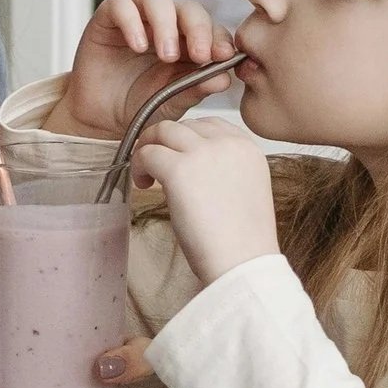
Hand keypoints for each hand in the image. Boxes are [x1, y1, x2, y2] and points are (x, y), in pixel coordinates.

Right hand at [49, 0, 238, 138]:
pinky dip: (131, 21)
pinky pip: (120, 5)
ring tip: (167, 55)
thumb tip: (225, 78)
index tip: (224, 56)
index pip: (210, 26)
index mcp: (187, 40)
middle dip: (198, 28)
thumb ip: (198, 88)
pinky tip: (138, 46)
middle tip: (200, 55)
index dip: (219, 37)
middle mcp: (164, 23)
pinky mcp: (107, 18)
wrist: (103, 118)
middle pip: (187, 7)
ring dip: (166, 22)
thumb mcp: (174, 101)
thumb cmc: (141, 106)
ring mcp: (136, 17)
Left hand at [132, 118, 278, 284]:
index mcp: (248, 149)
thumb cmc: (243, 242)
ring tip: (146, 175)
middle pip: (185, 125)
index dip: (188, 138)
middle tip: (156, 166)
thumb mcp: (246, 192)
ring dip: (149, 148)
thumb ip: (226, 170)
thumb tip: (193, 169)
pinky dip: (139, 166)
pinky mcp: (179, 169)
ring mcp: (203, 153)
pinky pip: (148, 153)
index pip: (211, 124)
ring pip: (163, 131)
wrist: (243, 263)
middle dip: (166, 141)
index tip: (178, 156)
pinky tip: (142, 185)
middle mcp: (228, 144)